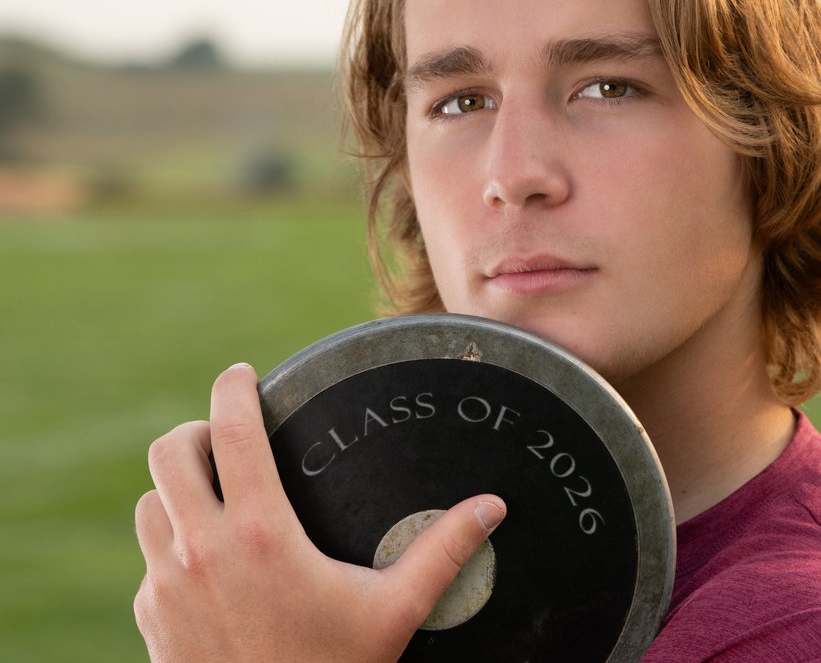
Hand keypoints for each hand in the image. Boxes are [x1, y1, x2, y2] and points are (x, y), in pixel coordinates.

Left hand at [134, 363, 505, 662]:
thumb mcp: (396, 610)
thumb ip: (444, 550)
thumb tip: (493, 506)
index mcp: (259, 534)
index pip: (230, 430)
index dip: (232, 387)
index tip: (243, 374)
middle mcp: (200, 553)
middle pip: (168, 455)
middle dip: (195, 432)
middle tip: (227, 438)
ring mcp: (166, 589)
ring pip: (149, 506)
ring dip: (176, 490)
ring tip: (216, 495)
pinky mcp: (151, 623)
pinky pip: (150, 561)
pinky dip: (172, 546)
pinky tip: (210, 566)